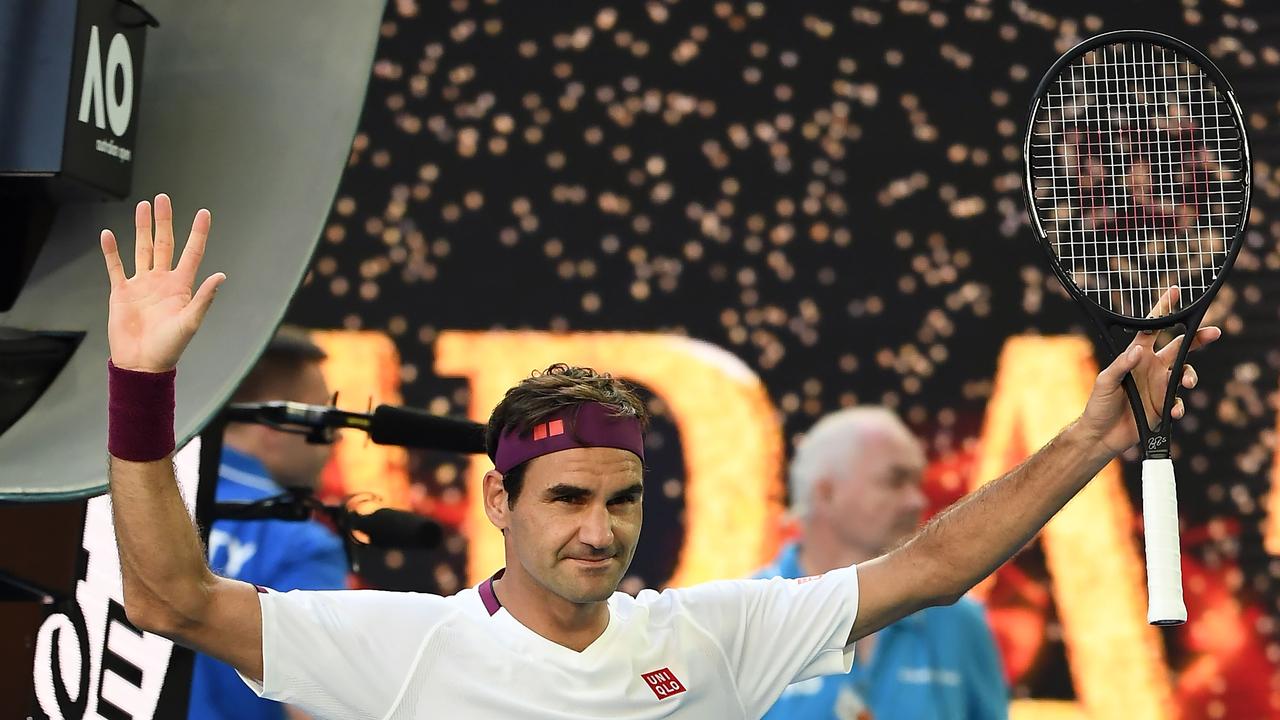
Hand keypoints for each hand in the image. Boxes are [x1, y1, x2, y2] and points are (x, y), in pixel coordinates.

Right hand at [100, 194, 224, 371]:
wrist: (142, 363)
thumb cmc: (169, 347)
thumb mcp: (190, 322)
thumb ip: (204, 298)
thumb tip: (220, 276)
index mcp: (181, 286)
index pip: (192, 253)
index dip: (198, 233)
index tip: (204, 212)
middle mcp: (162, 280)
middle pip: (164, 243)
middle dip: (164, 221)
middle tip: (163, 198)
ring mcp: (141, 284)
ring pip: (141, 249)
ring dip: (142, 228)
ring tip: (143, 207)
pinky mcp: (121, 292)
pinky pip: (115, 267)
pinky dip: (111, 251)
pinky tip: (107, 234)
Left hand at [1077, 287, 1221, 455]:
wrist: (1102, 434)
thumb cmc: (1098, 404)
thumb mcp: (1105, 381)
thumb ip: (1121, 365)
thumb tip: (1139, 351)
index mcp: (1136, 355)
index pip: (1151, 328)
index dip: (1163, 310)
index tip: (1175, 292)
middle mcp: (1151, 367)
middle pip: (1181, 347)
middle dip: (1198, 338)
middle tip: (1214, 332)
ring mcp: (1159, 386)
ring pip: (1185, 373)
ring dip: (1190, 376)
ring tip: (1186, 383)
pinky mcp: (1164, 405)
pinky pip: (1178, 401)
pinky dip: (1179, 406)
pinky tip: (1173, 412)